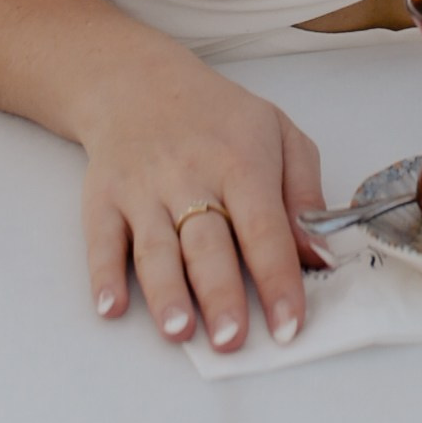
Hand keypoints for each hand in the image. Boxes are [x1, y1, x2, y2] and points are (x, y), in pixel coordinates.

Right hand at [77, 41, 326, 351]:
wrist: (139, 83)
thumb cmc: (219, 118)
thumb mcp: (280, 134)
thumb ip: (304, 194)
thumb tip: (319, 253)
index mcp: (241, 162)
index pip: (264, 228)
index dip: (278, 279)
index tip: (289, 325)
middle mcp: (190, 177)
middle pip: (207, 244)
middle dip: (220, 294)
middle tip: (232, 339)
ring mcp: (143, 190)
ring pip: (156, 248)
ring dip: (166, 292)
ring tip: (179, 331)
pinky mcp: (104, 199)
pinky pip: (101, 240)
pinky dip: (103, 275)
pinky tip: (111, 306)